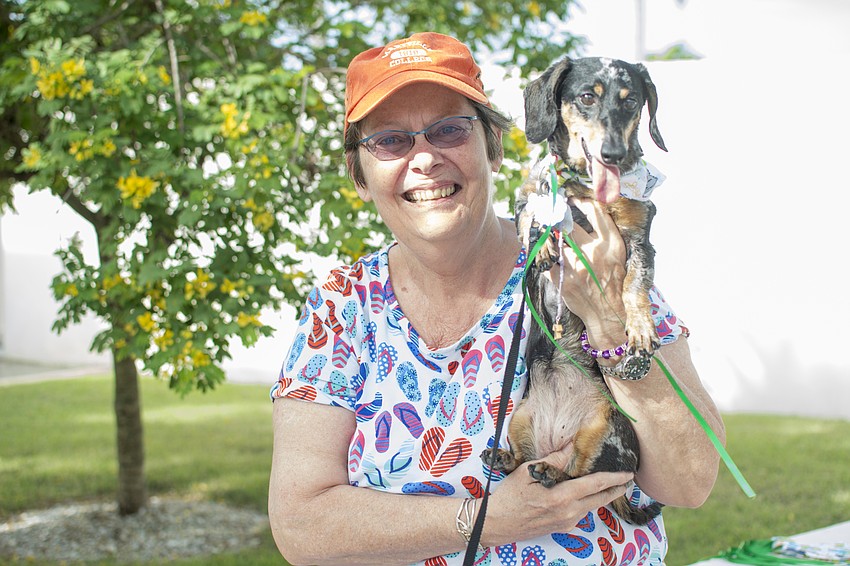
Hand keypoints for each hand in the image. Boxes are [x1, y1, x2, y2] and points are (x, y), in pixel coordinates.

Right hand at [482, 443, 632, 545]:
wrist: (496, 523)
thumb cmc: (509, 496)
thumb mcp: (527, 472)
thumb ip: (552, 461)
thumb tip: (570, 448)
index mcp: (560, 497)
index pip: (595, 485)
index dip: (614, 479)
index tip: (628, 474)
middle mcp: (568, 513)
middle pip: (600, 499)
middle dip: (616, 489)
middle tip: (628, 480)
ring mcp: (566, 523)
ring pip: (592, 507)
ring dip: (602, 496)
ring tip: (610, 484)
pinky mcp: (562, 528)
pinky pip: (581, 513)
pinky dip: (588, 502)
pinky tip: (586, 494)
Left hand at [548, 198, 627, 335]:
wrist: (605, 311)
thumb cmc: (611, 280)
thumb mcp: (617, 254)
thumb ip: (606, 232)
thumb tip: (587, 207)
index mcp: (611, 244)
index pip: (595, 212)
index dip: (581, 201)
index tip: (572, 199)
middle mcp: (593, 252)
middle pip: (569, 225)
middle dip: (558, 216)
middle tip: (549, 208)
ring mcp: (576, 265)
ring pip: (554, 240)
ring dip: (546, 233)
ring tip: (540, 224)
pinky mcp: (561, 277)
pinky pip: (545, 257)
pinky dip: (541, 250)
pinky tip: (538, 244)